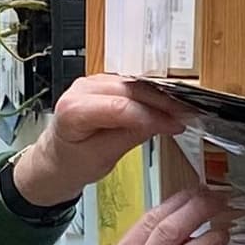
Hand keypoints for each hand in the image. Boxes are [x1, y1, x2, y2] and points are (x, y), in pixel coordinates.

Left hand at [10, 75, 188, 211]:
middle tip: (187, 115)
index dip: (152, 115)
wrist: (58, 159)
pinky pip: (132, 85)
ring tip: (181, 111)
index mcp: (73, 109)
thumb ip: (130, 136)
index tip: (175, 124)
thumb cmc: (71, 161)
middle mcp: (81, 89)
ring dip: (160, 96)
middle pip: (130, 90)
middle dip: (162, 103)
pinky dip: (151, 95)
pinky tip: (167, 105)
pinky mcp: (105, 83)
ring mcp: (93, 82)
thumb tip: (160, 122)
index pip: (121, 107)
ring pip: (134, 84)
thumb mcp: (102, 158)